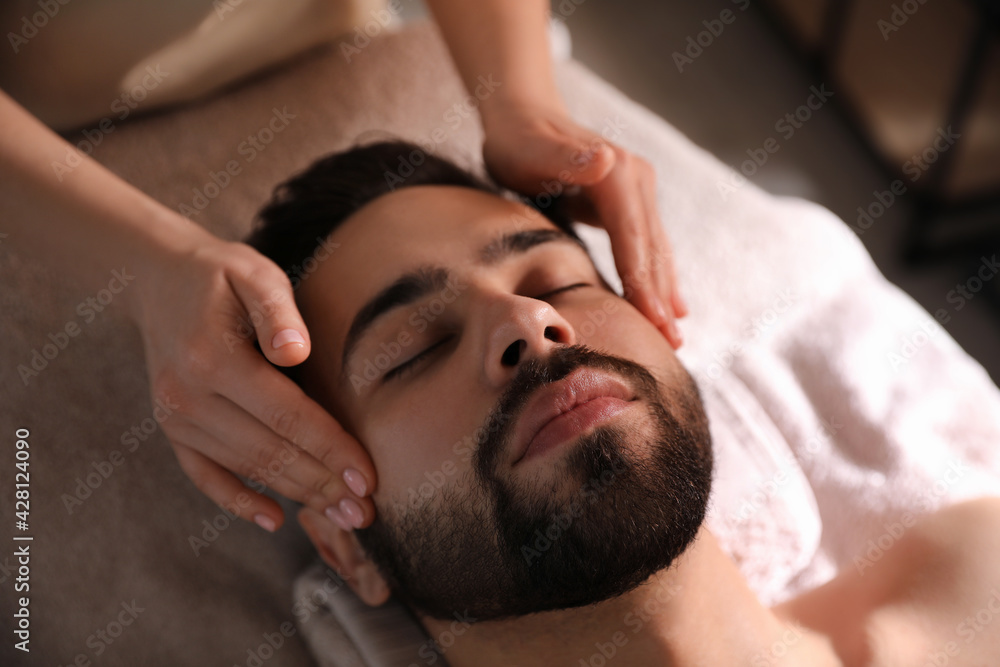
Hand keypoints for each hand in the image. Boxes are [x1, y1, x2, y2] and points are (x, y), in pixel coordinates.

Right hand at [125, 226, 375, 531]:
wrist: (157, 278)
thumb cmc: (221, 274)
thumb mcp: (253, 273)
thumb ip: (277, 309)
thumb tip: (296, 351)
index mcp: (213, 358)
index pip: (286, 416)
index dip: (330, 449)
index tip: (368, 477)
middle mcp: (188, 396)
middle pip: (269, 451)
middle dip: (323, 484)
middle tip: (367, 512)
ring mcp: (175, 418)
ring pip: (246, 467)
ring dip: (297, 494)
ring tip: (344, 515)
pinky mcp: (172, 430)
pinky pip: (205, 476)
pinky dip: (238, 502)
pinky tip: (276, 519)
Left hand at [481, 101, 686, 346]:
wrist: (522, 113)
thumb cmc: (517, 138)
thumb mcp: (532, 148)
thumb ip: (565, 156)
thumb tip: (607, 159)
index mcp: (617, 175)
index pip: (633, 239)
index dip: (643, 282)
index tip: (653, 320)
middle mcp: (636, 180)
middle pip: (650, 249)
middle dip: (660, 298)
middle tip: (671, 345)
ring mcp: (637, 190)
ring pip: (655, 250)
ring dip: (665, 292)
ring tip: (675, 335)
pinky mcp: (629, 201)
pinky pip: (646, 246)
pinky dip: (657, 276)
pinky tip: (668, 303)